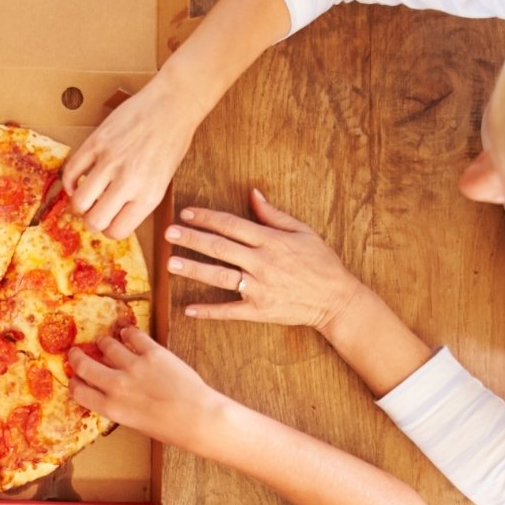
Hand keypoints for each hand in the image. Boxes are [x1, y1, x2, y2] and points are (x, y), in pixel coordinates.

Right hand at [61, 74, 201, 238]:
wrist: (172, 104)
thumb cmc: (171, 142)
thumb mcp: (163, 181)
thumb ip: (138, 201)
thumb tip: (113, 217)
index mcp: (149, 196)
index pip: (117, 231)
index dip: (109, 229)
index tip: (109, 221)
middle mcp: (129, 182)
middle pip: (94, 220)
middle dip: (92, 220)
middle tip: (95, 211)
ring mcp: (110, 161)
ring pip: (79, 200)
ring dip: (79, 203)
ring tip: (86, 195)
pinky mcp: (96, 142)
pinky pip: (71, 171)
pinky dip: (69, 181)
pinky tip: (77, 181)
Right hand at [68, 329, 227, 454]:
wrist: (198, 418)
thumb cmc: (170, 428)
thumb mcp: (134, 422)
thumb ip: (119, 405)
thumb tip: (112, 391)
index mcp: (111, 408)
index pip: (79, 391)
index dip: (74, 383)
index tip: (75, 378)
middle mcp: (117, 386)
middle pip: (85, 365)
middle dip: (77, 357)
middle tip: (76, 352)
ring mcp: (134, 367)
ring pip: (107, 346)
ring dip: (104, 343)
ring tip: (106, 342)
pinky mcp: (153, 353)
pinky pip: (133, 336)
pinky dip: (128, 334)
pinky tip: (127, 334)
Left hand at [168, 189, 363, 331]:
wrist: (336, 299)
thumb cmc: (320, 262)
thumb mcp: (302, 231)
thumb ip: (273, 214)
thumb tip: (253, 193)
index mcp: (271, 241)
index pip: (232, 225)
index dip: (207, 218)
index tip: (186, 213)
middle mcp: (262, 263)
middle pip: (220, 248)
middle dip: (192, 239)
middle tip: (168, 233)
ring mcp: (260, 289)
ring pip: (220, 277)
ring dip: (194, 270)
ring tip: (171, 264)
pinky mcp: (260, 311)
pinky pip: (230, 311)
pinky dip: (209, 311)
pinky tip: (188, 309)